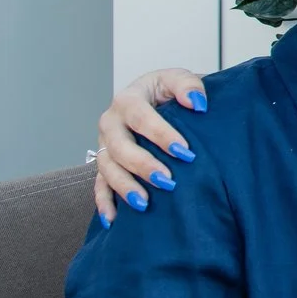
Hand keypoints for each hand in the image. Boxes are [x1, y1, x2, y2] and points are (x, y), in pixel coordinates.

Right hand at [91, 69, 206, 224]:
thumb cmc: (169, 91)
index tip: (185, 152)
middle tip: (168, 181)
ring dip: (124, 186)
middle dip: (143, 165)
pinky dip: (104, 202)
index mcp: (128, 99)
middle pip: (119, 146)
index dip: (162, 135)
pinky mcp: (106, 163)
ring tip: (144, 204)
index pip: (141, 117)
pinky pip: (99, 185)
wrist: (157, 98)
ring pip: (107, 168)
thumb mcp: (178, 78)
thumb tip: (197, 103)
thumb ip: (188, 86)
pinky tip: (114, 219)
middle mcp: (111, 122)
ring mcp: (105, 144)